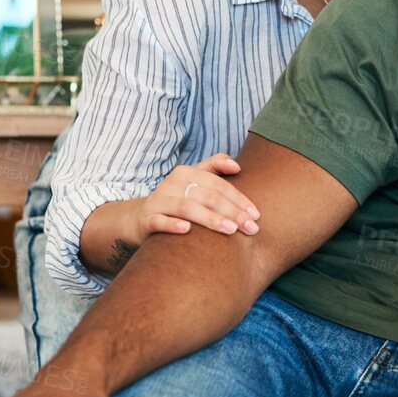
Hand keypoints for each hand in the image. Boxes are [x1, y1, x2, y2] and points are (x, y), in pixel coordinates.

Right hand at [137, 153, 259, 238]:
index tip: (256, 215)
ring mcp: (159, 201)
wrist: (141, 218)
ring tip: (230, 230)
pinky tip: (187, 230)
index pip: (218, 185)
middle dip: (232, 212)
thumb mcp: (194, 181)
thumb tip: (237, 165)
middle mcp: (172, 184)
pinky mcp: (147, 219)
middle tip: (250, 228)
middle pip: (207, 196)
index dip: (239, 199)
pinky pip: (159, 221)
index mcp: (186, 173)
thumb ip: (214, 167)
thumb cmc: (177, 199)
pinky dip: (173, 224)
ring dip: (210, 218)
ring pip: (187, 208)